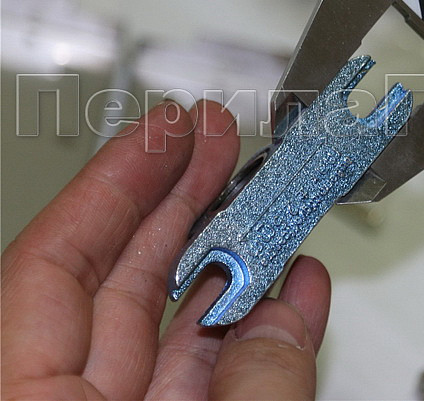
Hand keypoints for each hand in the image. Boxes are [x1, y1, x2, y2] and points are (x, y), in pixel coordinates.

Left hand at [2, 100, 330, 399]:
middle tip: (215, 141)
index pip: (50, 267)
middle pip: (116, 282)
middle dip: (176, 198)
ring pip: (171, 328)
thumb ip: (247, 390)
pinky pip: (210, 377)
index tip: (164, 131)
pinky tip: (292, 289)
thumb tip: (281, 323)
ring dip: (229, 258)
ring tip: (267, 199)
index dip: (111, 185)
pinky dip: (255, 333)